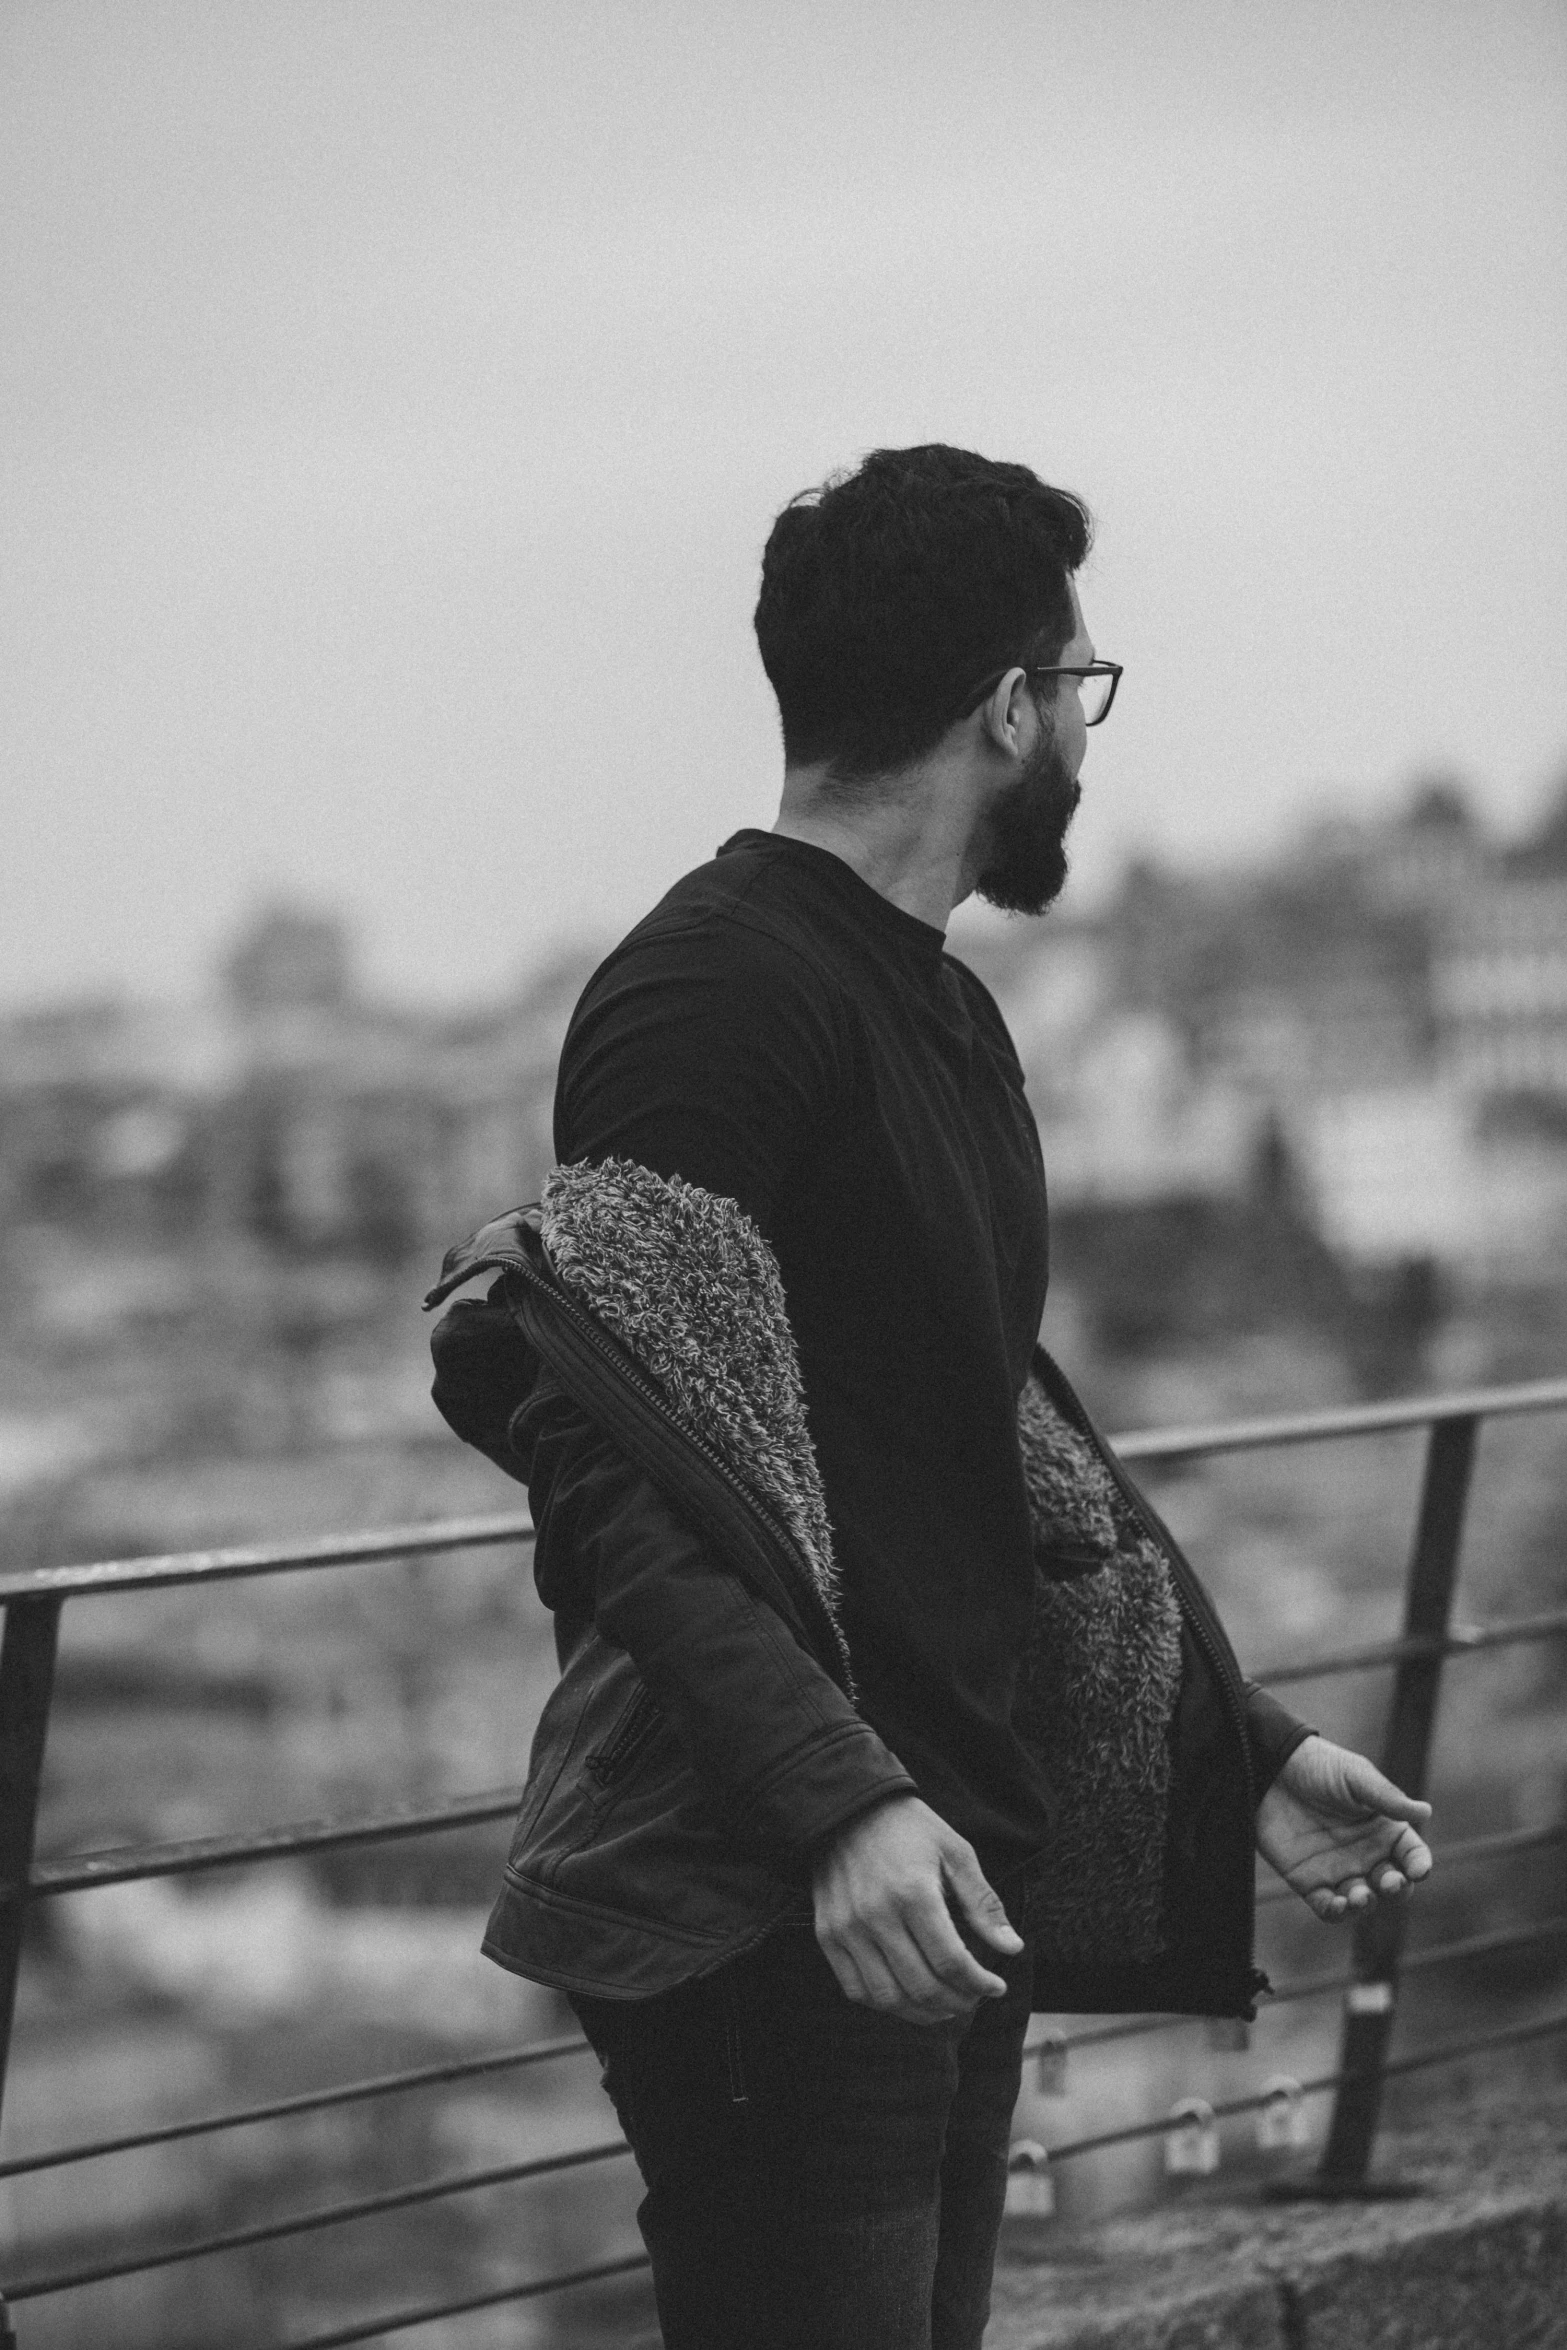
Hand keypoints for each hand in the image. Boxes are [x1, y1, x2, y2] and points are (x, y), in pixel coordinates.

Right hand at [811, 1795, 1023, 2025]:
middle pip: (922, 1986)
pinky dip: (884, 2003)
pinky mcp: (827, 1934)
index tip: (996, 1986)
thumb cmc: (909, 1828)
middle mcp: (876, 1916)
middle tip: (973, 1998)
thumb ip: (983, 1903)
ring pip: (888, 1997)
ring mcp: (847, 1928)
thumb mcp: (955, 1852)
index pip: (951, 1961)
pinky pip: (855, 1988)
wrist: (848, 1808)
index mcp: (913, 1893)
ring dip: (922, 2013)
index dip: (979, 1984)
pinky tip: (906, 1996)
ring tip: (944, 2006)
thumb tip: (1012, 1948)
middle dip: (957, 2002)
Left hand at [1257, 1734, 1432, 1922]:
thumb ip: (1387, 1797)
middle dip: (1397, 1889)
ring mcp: (1339, 1869)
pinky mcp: (1309, 1880)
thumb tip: (1426, 1811)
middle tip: (1389, 1882)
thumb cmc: (1319, 1767)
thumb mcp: (1355, 1776)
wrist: (1271, 1769)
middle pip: (1393, 1884)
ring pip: (1363, 1901)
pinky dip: (1336, 1913)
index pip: (1411, 1854)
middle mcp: (1366, 1853)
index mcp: (1383, 1829)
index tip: (1418, 1869)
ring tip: (1359, 1895)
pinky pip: (1328, 1907)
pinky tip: (1338, 1904)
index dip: (1419, 1865)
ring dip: (1366, 1904)